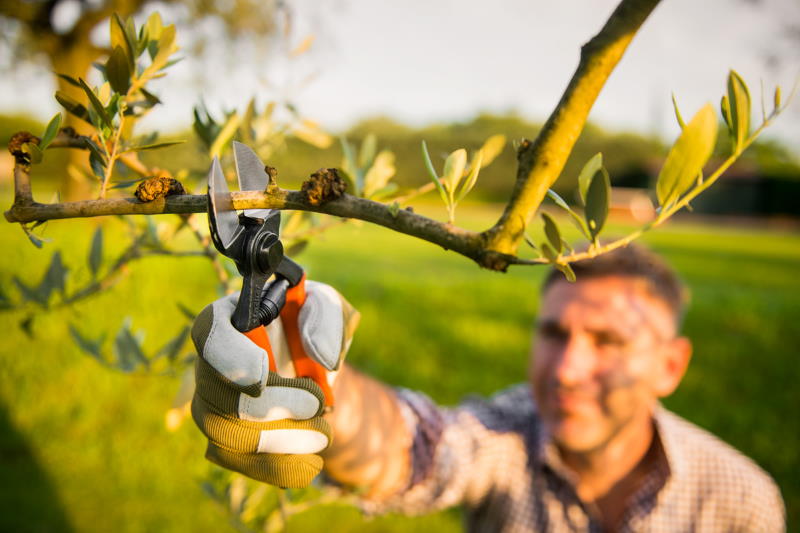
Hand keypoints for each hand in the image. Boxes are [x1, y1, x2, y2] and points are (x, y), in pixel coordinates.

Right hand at [191, 280, 358, 487]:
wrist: (314, 368)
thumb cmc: (313, 327)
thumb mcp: (328, 309)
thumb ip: (325, 317)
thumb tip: (321, 357)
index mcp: (229, 318)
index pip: (210, 334)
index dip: (230, 358)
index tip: (262, 376)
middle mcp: (209, 363)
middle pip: (217, 394)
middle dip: (270, 406)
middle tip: (316, 405)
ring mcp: (211, 404)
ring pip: (225, 434)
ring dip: (278, 440)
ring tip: (322, 436)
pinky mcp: (224, 439)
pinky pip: (238, 461)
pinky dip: (276, 466)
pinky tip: (310, 465)